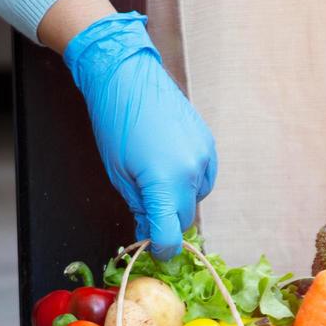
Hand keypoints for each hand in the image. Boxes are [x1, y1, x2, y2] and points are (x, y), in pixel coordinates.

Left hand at [61, 12, 216, 259]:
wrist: (128, 76)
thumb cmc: (116, 123)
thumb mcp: (119, 174)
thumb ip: (139, 207)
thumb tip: (149, 231)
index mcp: (165, 181)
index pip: (170, 234)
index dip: (161, 248)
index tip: (153, 249)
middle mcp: (192, 171)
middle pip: (185, 218)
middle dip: (167, 222)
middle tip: (146, 215)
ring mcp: (204, 156)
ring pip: (195, 199)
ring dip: (178, 200)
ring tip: (155, 179)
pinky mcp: (209, 144)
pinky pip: (204, 179)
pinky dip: (190, 182)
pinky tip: (170, 168)